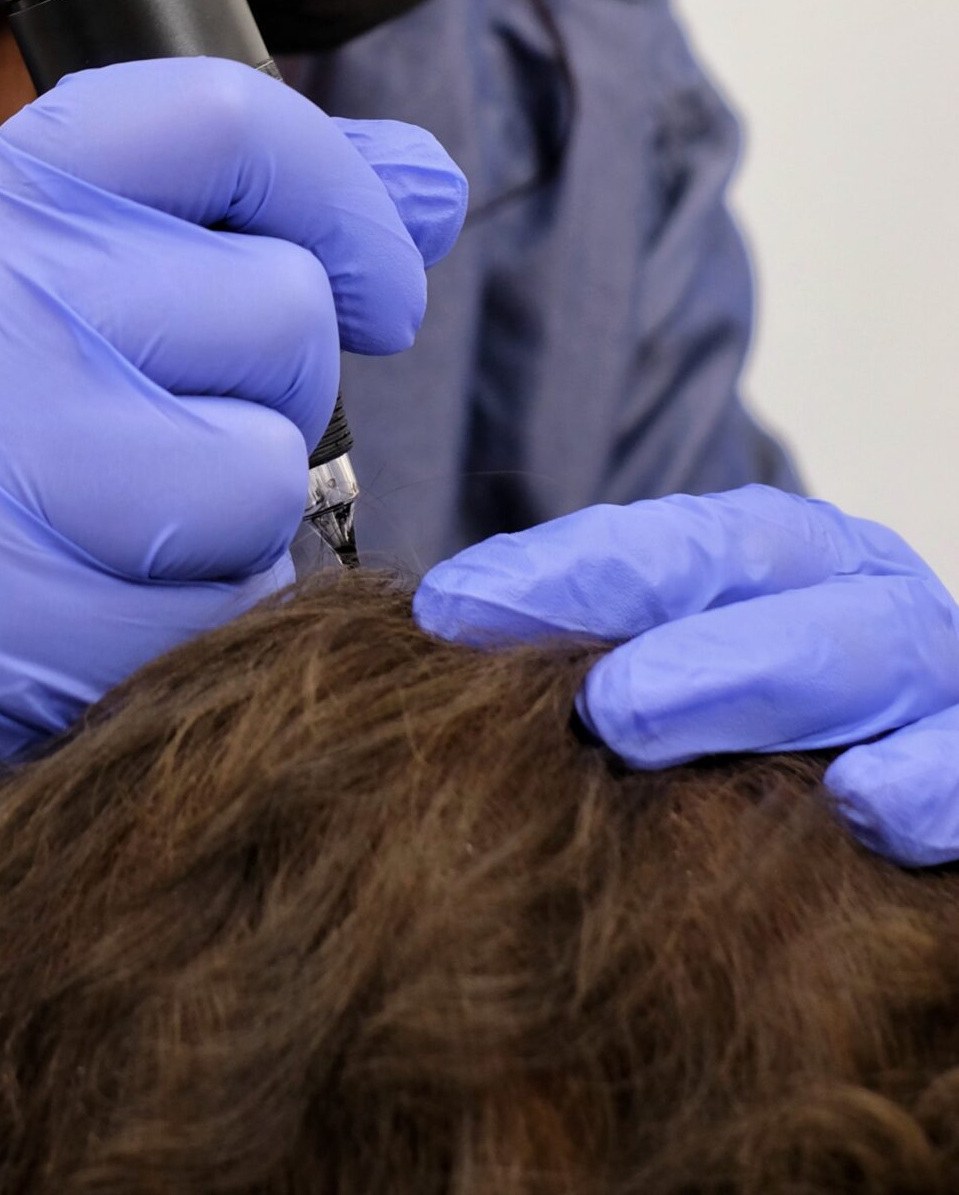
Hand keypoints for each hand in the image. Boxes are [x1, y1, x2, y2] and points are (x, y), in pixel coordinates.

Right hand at [0, 55, 466, 971]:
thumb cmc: (26, 434)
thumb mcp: (112, 282)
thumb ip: (271, 217)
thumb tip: (433, 183)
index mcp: (8, 187)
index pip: (224, 115)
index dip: (345, 199)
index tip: (380, 291)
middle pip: (282, 305)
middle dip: (288, 391)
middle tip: (187, 431)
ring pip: (262, 470)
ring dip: (248, 523)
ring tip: (143, 526)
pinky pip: (212, 613)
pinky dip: (200, 627)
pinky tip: (111, 611)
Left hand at [415, 484, 958, 867]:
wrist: (922, 808)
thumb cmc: (781, 754)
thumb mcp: (690, 687)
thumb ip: (597, 662)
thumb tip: (441, 644)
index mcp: (789, 558)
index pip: (670, 540)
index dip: (561, 568)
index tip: (450, 610)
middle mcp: (868, 597)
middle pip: (772, 576)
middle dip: (660, 620)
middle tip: (580, 696)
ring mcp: (943, 683)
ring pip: (875, 646)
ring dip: (760, 676)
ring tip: (646, 722)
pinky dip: (933, 781)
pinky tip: (866, 808)